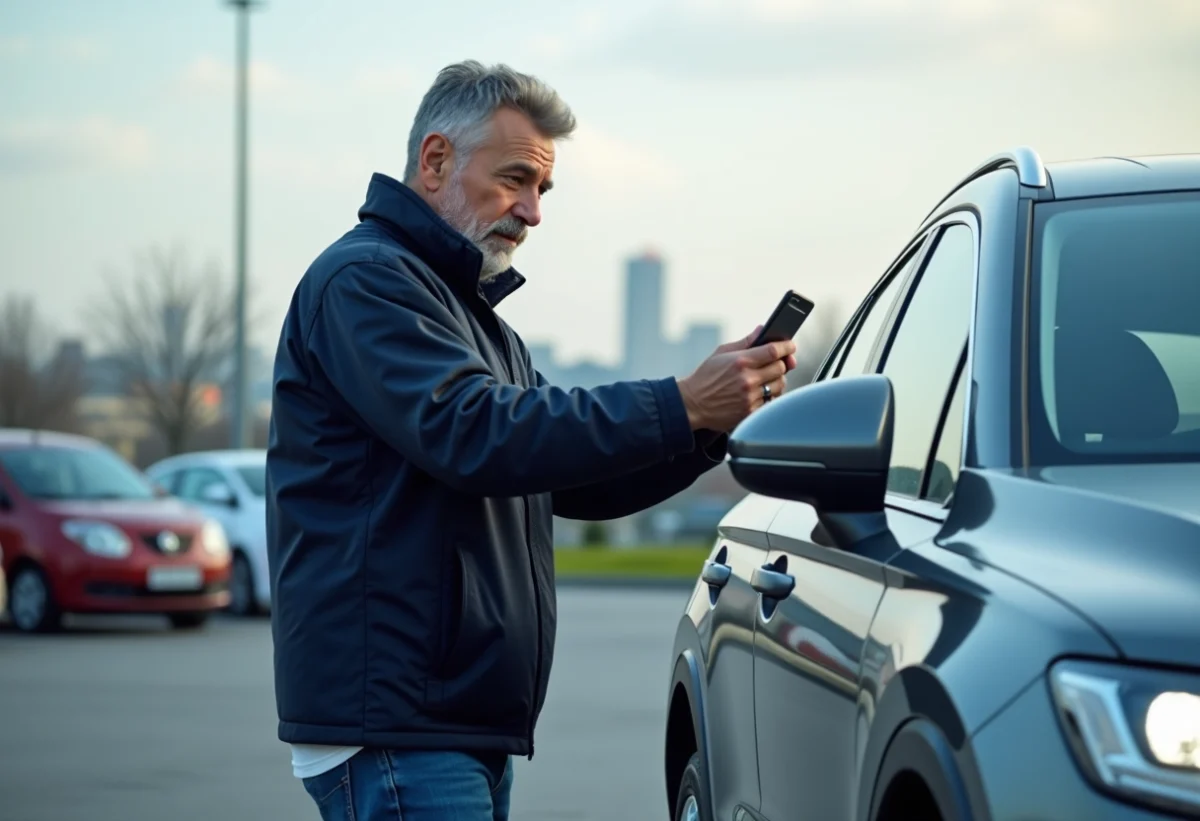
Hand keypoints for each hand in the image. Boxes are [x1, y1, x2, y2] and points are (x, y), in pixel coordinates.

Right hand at [675, 325, 797, 431]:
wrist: (693, 404)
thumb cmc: (706, 376)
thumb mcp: (721, 353)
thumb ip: (745, 342)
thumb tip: (762, 329)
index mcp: (741, 361)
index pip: (774, 351)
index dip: (787, 347)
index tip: (790, 346)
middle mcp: (747, 379)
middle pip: (781, 368)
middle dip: (781, 363)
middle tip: (775, 363)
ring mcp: (750, 397)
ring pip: (779, 385)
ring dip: (776, 380)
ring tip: (765, 378)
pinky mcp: (750, 412)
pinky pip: (771, 401)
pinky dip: (769, 395)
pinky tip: (759, 392)